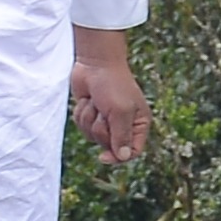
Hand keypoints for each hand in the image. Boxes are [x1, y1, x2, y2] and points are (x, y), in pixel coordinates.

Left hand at [71, 27, 152, 165]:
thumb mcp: (120, 111)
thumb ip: (121, 136)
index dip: (118, 157)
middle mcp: (124, 124)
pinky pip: (82, 126)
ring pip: (92, 136)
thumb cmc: (112, 84)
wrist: (95, 63)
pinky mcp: (91, 114)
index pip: (133, 151)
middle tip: (103, 112)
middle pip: (109, 146)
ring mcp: (106, 120)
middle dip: (100, 129)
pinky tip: (87, 99)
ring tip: (95, 102)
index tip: (103, 157)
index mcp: (139, 124)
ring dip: (89, 119)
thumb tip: (123, 157)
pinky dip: (81, 113)